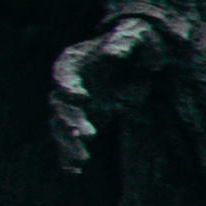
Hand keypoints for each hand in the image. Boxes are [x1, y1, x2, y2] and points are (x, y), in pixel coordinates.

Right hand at [43, 0, 205, 171]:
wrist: (145, 54)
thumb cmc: (137, 38)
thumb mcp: (135, 35)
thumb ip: (124, 42)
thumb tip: (114, 52)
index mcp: (74, 60)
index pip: (63, 73)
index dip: (68, 85)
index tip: (82, 97)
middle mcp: (69, 83)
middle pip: (60, 104)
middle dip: (70, 120)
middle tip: (88, 134)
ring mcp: (76, 103)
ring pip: (62, 126)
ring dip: (68, 143)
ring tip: (81, 161)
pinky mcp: (88, 118)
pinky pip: (72, 138)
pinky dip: (69, 154)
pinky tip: (73, 171)